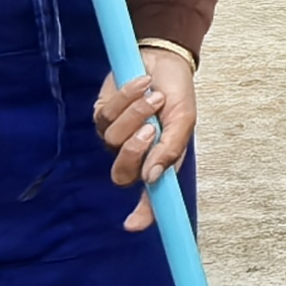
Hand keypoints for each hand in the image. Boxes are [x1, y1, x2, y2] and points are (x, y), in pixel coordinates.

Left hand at [92, 48, 196, 231]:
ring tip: (153, 96)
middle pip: (122, 173)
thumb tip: (152, 178)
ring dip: (135, 114)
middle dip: (134, 151)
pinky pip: (105, 115)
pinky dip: (125, 98)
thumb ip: (171, 150)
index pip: (150, 196)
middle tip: (152, 128)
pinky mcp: (102, 114)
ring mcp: (116, 136)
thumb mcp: (184, 122)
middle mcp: (135, 154)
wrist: (164, 60)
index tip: (133, 225)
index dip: (143, 213)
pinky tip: (140, 84)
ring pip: (112, 140)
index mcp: (159, 161)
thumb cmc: (178, 94)